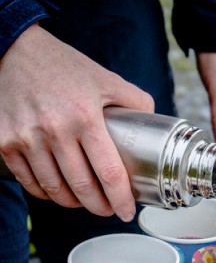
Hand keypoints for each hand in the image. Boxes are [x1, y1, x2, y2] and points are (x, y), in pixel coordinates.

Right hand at [0, 25, 154, 220]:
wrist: (15, 50)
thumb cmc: (63, 66)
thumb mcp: (105, 78)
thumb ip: (134, 101)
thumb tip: (154, 124)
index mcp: (85, 116)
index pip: (108, 172)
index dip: (120, 199)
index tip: (126, 212)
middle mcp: (54, 129)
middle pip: (82, 187)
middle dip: (99, 207)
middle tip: (108, 210)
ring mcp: (27, 138)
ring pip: (55, 190)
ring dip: (73, 203)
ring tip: (85, 202)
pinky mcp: (5, 143)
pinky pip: (29, 182)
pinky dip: (46, 194)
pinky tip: (58, 192)